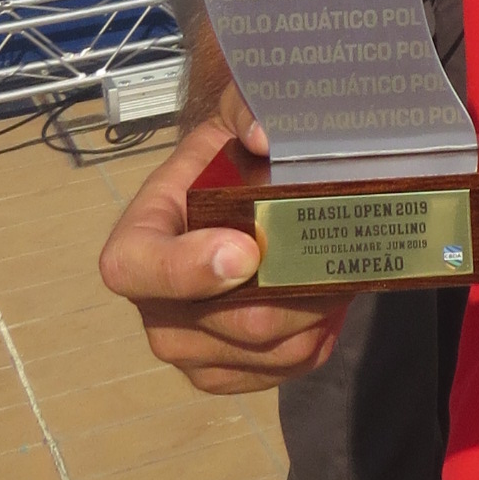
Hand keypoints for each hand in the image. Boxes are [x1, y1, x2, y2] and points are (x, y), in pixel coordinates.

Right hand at [98, 111, 344, 395]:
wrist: (232, 188)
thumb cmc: (228, 153)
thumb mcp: (232, 111)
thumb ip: (244, 108)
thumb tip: (264, 135)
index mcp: (140, 235)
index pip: (135, 268)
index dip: (187, 269)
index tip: (247, 251)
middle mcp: (153, 303)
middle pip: (228, 322)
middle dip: (295, 291)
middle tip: (341, 253)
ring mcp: (186, 345)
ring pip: (264, 351)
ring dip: (315, 314)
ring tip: (343, 270)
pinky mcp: (223, 371)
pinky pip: (280, 370)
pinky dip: (316, 340)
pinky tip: (331, 302)